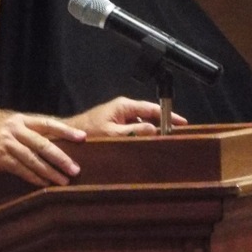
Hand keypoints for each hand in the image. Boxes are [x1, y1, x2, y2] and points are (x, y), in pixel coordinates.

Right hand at [0, 114, 85, 186]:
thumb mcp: (3, 133)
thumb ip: (22, 136)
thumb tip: (47, 147)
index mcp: (17, 120)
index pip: (46, 123)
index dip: (65, 131)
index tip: (83, 138)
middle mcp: (12, 128)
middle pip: (44, 143)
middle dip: (62, 157)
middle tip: (76, 169)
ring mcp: (5, 142)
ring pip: (34, 159)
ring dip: (51, 172)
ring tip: (64, 181)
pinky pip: (21, 169)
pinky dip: (34, 178)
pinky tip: (44, 185)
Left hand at [67, 97, 187, 136]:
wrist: (69, 136)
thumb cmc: (89, 132)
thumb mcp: (114, 133)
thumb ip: (135, 131)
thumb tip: (155, 130)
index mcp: (124, 106)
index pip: (152, 108)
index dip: (168, 115)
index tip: (183, 122)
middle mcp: (123, 109)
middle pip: (149, 115)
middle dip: (162, 124)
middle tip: (176, 135)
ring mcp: (119, 117)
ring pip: (142, 124)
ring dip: (151, 132)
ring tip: (164, 142)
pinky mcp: (115, 125)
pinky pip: (134, 129)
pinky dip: (141, 136)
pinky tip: (147, 145)